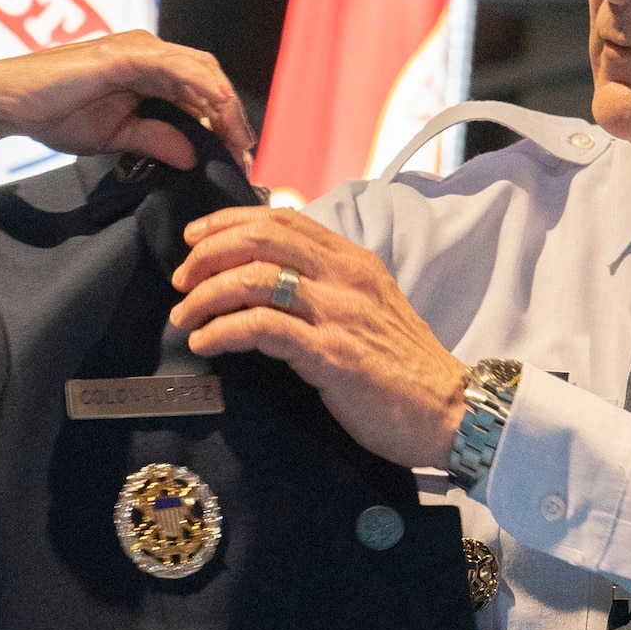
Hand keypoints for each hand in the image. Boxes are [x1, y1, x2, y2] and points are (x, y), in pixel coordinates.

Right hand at [0, 31, 252, 175]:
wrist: (11, 100)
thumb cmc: (54, 113)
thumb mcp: (115, 135)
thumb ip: (155, 139)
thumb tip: (191, 157)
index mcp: (148, 70)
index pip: (199, 92)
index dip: (223, 122)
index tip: (239, 155)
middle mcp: (149, 52)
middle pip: (207, 79)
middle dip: (232, 115)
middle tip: (247, 152)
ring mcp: (138, 49)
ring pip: (198, 70)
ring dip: (224, 104)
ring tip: (240, 136)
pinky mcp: (124, 55)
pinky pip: (173, 67)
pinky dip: (199, 84)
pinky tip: (218, 106)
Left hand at [168, 206, 467, 468]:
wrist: (449, 411)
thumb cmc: (401, 366)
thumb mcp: (367, 307)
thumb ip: (325, 285)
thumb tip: (265, 276)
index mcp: (352, 261)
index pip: (282, 218)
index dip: (228, 221)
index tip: (194, 238)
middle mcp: (345, 277)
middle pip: (260, 239)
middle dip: (207, 254)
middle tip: (181, 280)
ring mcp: (339, 314)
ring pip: (254, 279)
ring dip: (205, 296)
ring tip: (184, 318)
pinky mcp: (332, 355)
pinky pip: (262, 328)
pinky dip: (222, 331)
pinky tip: (205, 344)